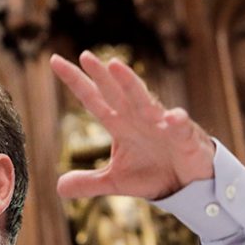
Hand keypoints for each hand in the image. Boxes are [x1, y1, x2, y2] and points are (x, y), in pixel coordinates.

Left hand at [50, 51, 214, 200]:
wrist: (189, 184)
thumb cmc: (153, 173)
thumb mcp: (116, 181)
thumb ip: (88, 183)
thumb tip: (58, 188)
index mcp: (120, 124)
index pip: (93, 99)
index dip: (76, 81)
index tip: (55, 61)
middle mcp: (138, 118)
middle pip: (116, 93)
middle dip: (101, 75)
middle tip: (84, 56)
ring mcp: (162, 126)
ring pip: (144, 101)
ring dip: (130, 84)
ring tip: (115, 66)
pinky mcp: (185, 139)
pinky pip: (181, 128)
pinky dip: (176, 122)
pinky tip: (171, 117)